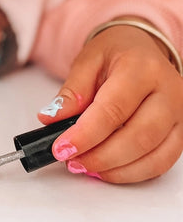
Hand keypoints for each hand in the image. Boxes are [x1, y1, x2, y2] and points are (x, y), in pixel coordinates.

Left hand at [37, 25, 182, 181]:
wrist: (142, 48)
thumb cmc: (116, 54)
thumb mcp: (87, 61)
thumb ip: (72, 90)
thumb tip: (52, 119)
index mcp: (142, 68)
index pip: (114, 109)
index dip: (86, 134)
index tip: (61, 148)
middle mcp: (169, 91)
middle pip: (138, 137)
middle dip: (101, 156)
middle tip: (71, 160)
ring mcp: (180, 114)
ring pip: (153, 156)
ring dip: (116, 169)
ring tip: (86, 166)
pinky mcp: (182, 132)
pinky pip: (162, 163)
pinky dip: (132, 173)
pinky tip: (108, 169)